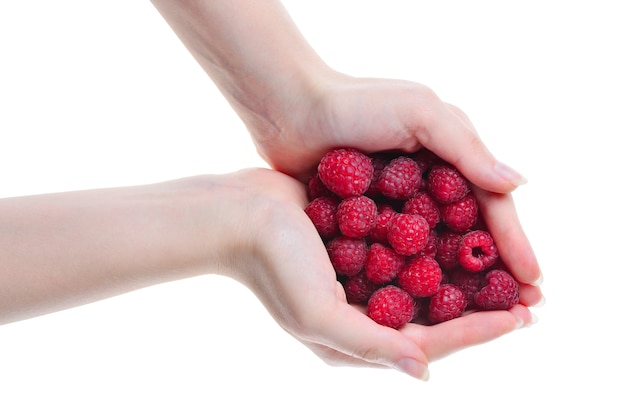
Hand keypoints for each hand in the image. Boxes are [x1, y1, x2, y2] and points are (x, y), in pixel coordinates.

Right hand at [224, 168, 536, 379]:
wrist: (238, 215)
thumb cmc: (273, 266)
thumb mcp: (317, 315)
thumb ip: (369, 345)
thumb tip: (423, 373)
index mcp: (354, 340)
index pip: (428, 344)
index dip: (476, 333)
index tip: (520, 318)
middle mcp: (363, 315)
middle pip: (435, 319)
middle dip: (481, 310)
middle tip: (529, 300)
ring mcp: (361, 282)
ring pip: (426, 286)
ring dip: (466, 279)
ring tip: (507, 271)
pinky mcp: (359, 250)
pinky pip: (408, 254)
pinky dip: (439, 249)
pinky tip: (465, 235)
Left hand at [250, 74, 543, 299]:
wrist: (290, 110)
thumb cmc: (356, 103)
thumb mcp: (419, 112)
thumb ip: (466, 149)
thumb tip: (519, 185)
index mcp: (450, 157)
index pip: (490, 206)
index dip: (513, 243)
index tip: (535, 281)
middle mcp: (429, 185)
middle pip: (468, 236)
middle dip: (494, 273)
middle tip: (523, 311)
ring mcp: (397, 205)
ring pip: (435, 252)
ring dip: (458, 285)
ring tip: (479, 323)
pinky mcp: (366, 221)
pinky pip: (396, 256)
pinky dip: (411, 279)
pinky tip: (424, 310)